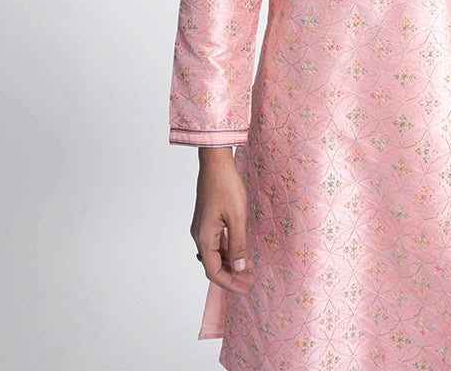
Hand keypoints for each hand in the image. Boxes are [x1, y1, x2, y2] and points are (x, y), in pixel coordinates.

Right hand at [191, 148, 255, 294]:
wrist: (216, 162)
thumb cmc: (226, 185)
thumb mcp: (237, 216)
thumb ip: (238, 244)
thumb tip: (240, 268)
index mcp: (204, 237)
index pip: (213, 271)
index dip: (229, 283)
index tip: (246, 289)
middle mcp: (199, 235)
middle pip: (214, 265)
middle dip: (232, 276)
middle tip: (250, 282)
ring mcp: (203, 227)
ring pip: (215, 254)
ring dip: (231, 263)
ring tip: (249, 270)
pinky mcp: (208, 219)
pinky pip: (217, 242)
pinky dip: (228, 250)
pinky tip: (241, 251)